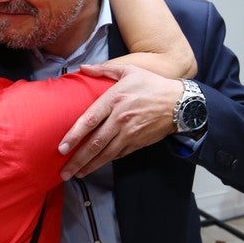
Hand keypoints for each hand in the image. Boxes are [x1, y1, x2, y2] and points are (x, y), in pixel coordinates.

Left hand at [58, 63, 182, 179]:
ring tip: (75, 174)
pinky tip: (94, 167)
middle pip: (95, 143)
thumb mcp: (129, 70)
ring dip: (89, 166)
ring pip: (106, 154)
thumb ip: (104, 69)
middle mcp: (120, 119)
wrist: (181, 104)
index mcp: (115, 100)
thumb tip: (83, 67)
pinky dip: (105, 162)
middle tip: (64, 172)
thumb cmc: (152, 85)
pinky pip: (118, 155)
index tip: (62, 148)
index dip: (75, 135)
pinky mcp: (137, 143)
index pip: (90, 120)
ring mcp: (129, 134)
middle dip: (78, 159)